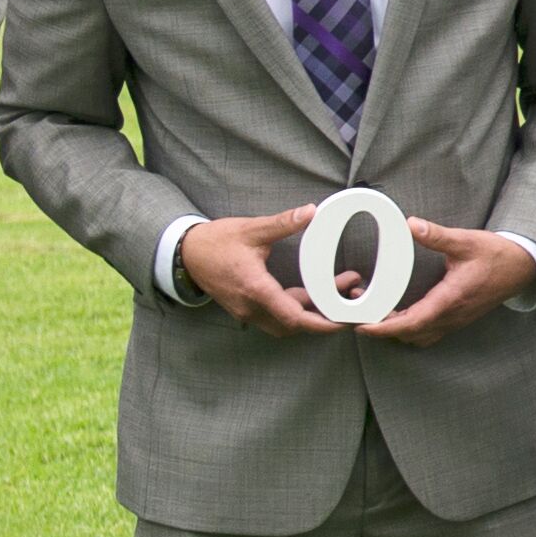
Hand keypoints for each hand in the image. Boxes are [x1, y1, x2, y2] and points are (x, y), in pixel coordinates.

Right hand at [177, 207, 339, 334]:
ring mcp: (246, 311)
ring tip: (335, 293)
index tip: (345, 319)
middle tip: (349, 303)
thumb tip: (311, 211)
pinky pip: (275, 317)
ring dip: (309, 313)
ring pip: (285, 323)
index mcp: (255, 288)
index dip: (323, 322)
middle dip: (323, 317)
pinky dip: (295, 309)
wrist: (186, 254)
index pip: (294, 317)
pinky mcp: (245, 309)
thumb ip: (283, 223)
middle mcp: (251, 307)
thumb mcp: (251, 229)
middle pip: (294, 325)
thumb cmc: (216, 241)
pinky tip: (311, 291)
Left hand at [363, 217, 535, 347]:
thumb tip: (410, 224)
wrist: (524, 267)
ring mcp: (456, 320)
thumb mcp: (466, 241)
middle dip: (383, 329)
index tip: (361, 326)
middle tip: (359, 314)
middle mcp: (452, 316)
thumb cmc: (496, 254)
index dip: (384, 328)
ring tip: (378, 315)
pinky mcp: (459, 318)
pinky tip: (402, 315)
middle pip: (410, 335)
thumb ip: (436, 235)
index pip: (411, 323)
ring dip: (398, 332)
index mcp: (450, 299)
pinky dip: (411, 330)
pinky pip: (429, 333)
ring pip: (420, 338)